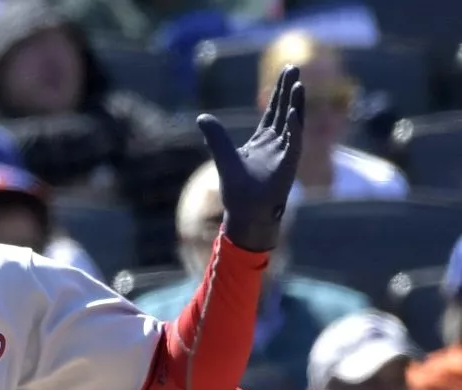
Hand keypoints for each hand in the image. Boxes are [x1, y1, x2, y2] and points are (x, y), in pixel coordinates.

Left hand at [195, 66, 304, 251]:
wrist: (245, 214)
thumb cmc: (238, 190)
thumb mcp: (223, 156)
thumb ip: (215, 136)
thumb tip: (201, 117)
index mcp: (264, 140)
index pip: (274, 110)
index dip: (279, 91)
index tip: (286, 71)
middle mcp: (277, 143)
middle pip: (285, 110)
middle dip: (290, 89)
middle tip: (295, 66)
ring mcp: (285, 153)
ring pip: (294, 123)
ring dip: (296, 104)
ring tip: (298, 84)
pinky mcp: (288, 166)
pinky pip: (293, 144)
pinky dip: (293, 128)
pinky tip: (292, 112)